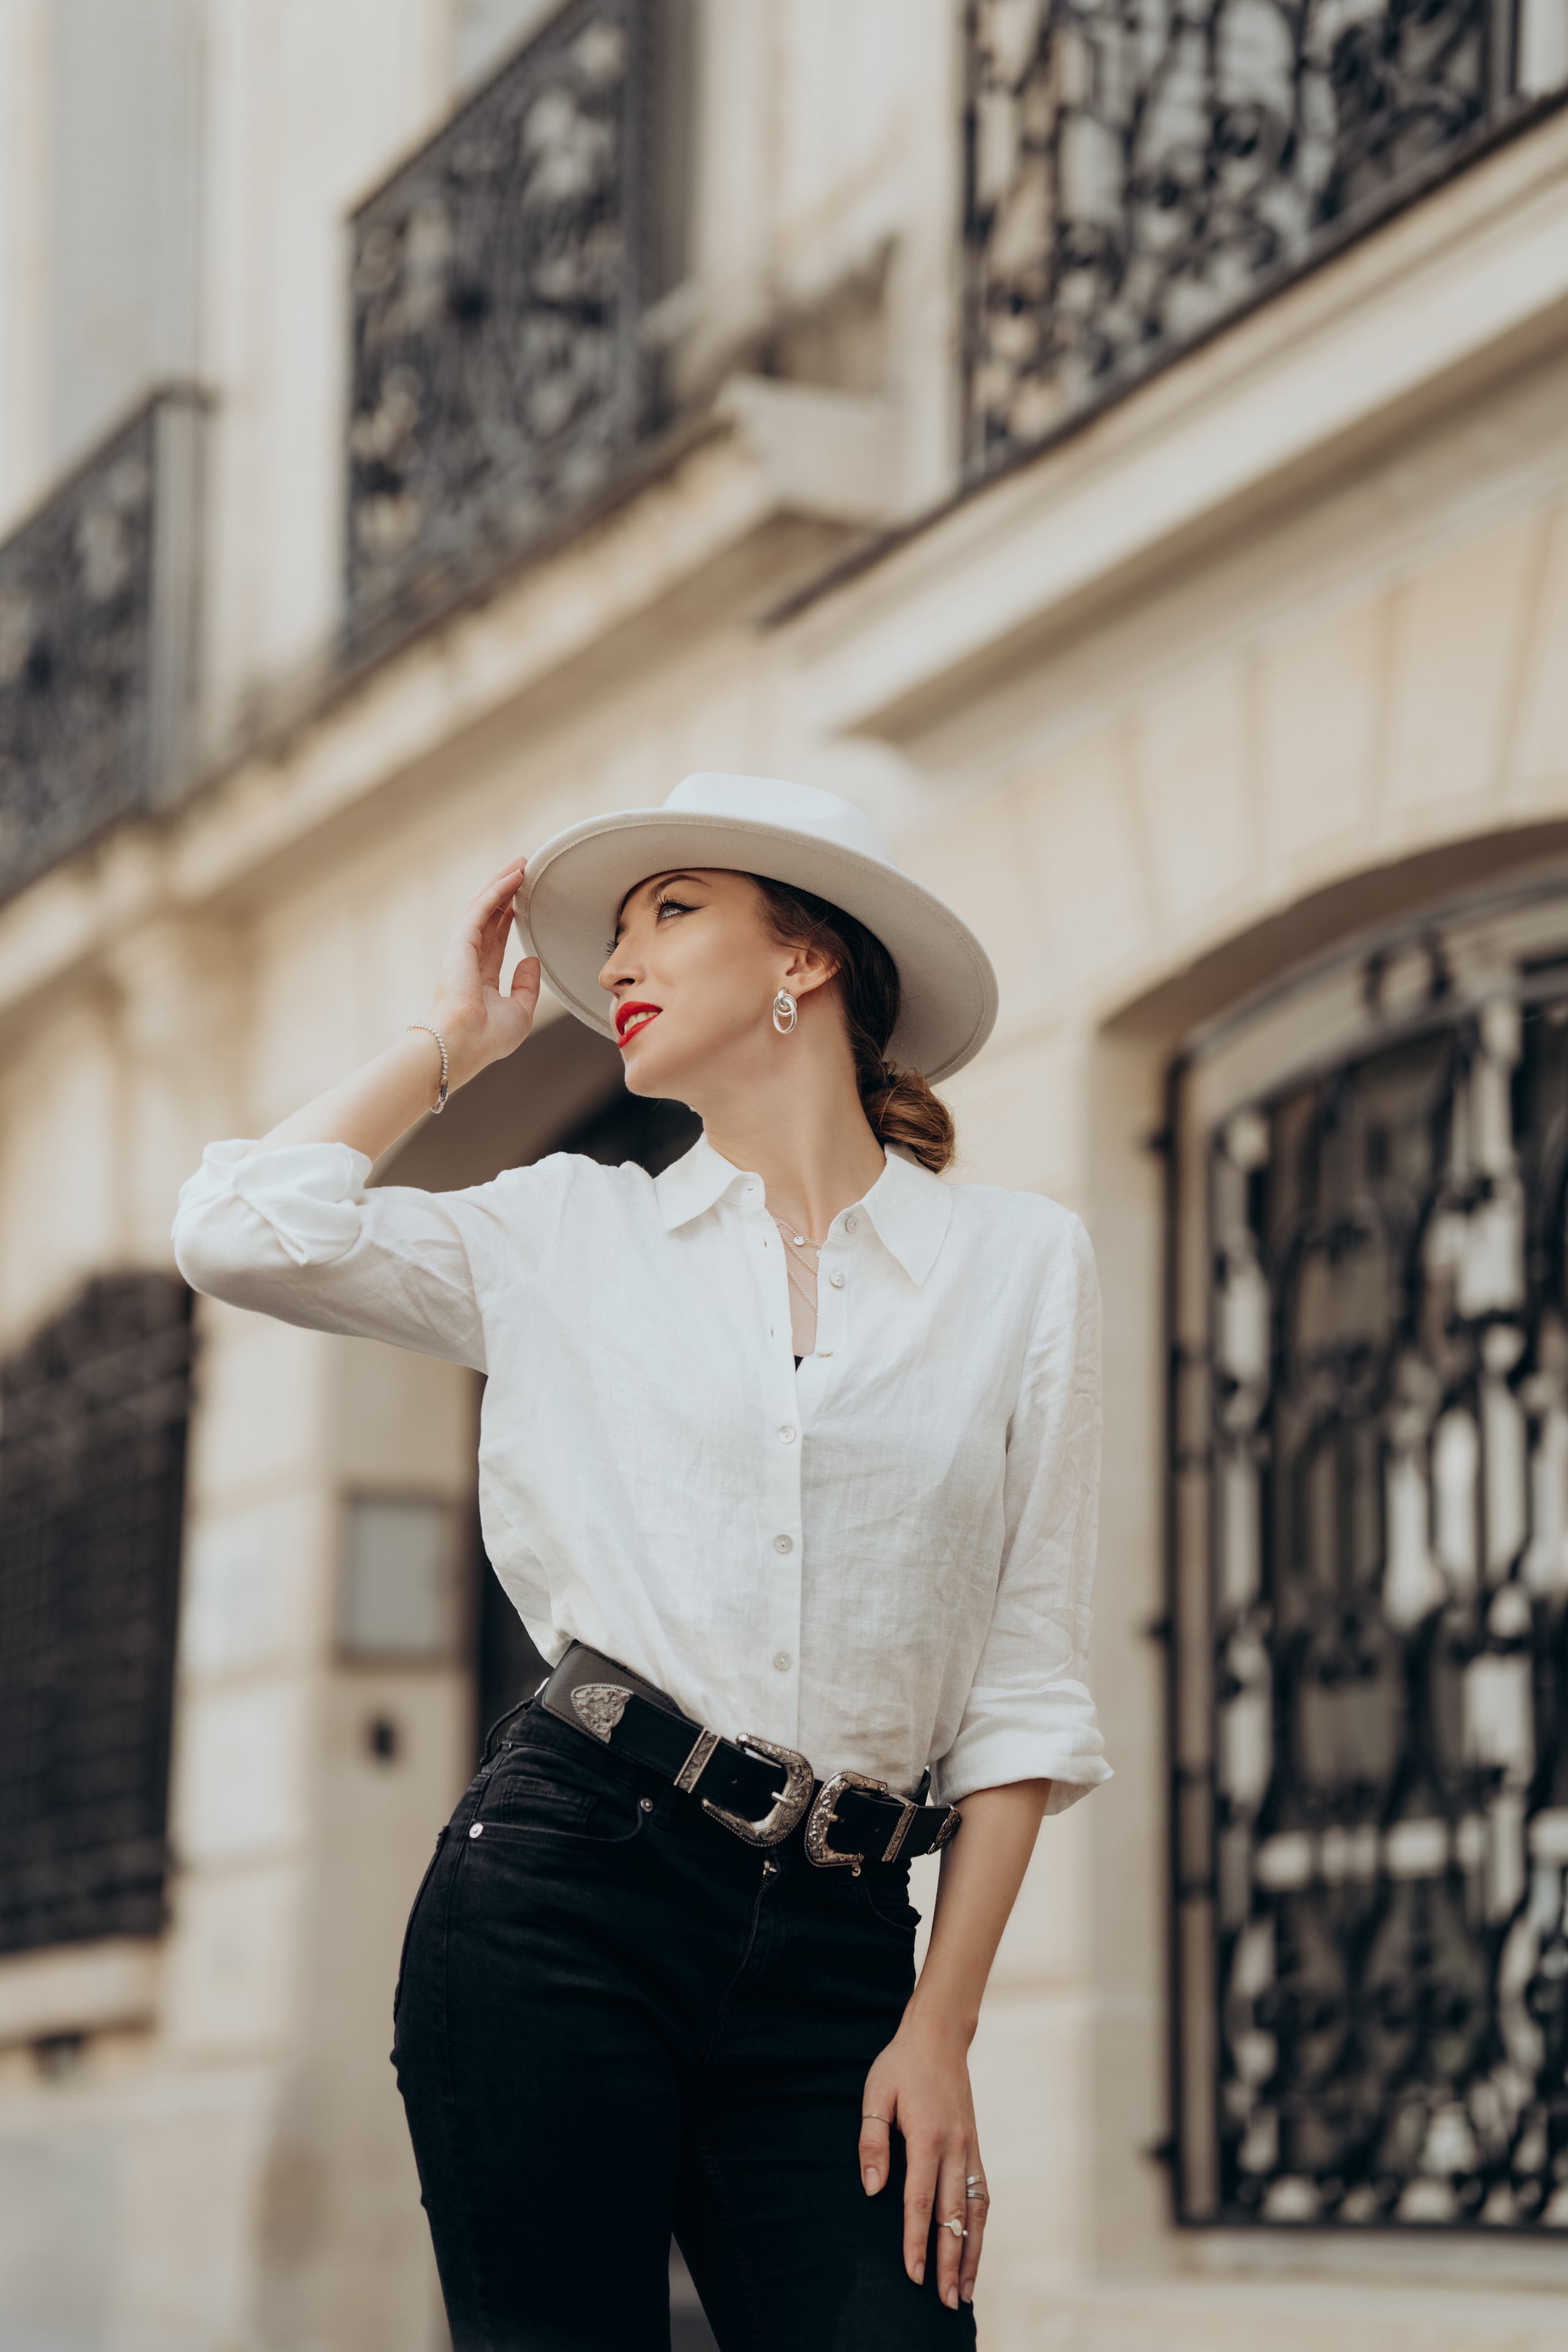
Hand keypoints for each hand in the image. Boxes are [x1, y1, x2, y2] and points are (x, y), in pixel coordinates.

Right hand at [429, 858, 540, 1084]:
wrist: (464, 1044)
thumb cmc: (488, 1038)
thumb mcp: (519, 1012)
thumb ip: (526, 986)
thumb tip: (532, 960)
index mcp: (478, 979)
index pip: (494, 940)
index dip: (507, 918)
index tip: (520, 902)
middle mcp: (468, 961)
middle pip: (487, 917)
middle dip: (504, 893)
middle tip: (522, 871)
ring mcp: (462, 950)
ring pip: (482, 906)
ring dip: (501, 884)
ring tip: (520, 864)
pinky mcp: (461, 942)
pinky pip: (482, 909)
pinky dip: (498, 891)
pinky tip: (514, 876)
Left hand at [859, 2018, 986, 2310]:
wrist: (938, 2037)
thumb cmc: (900, 2065)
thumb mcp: (875, 2095)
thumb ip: (872, 2143)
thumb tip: (872, 2191)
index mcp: (928, 2137)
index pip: (920, 2201)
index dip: (916, 2241)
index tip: (913, 2275)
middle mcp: (955, 2148)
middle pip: (953, 2216)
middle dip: (948, 2261)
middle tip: (947, 2302)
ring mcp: (970, 2149)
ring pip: (975, 2212)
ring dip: (971, 2253)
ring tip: (965, 2291)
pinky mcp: (975, 2148)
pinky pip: (982, 2195)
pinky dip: (980, 2228)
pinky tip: (974, 2249)